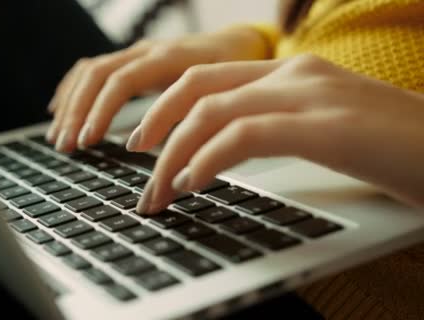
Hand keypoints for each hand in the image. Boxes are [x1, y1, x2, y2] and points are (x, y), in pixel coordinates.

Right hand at [47, 25, 270, 151]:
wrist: (240, 46)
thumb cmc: (234, 74)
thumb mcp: (220, 95)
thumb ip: (191, 118)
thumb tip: (157, 153)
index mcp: (167, 58)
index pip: (120, 80)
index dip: (101, 111)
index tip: (88, 141)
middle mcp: (145, 52)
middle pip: (97, 76)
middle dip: (77, 113)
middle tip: (65, 146)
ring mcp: (134, 54)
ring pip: (89, 72)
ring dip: (70, 105)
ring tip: (58, 137)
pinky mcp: (129, 62)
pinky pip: (91, 69)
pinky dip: (72, 89)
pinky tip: (58, 108)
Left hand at [131, 54, 423, 212]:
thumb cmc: (395, 148)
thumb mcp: (324, 127)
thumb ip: (277, 126)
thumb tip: (223, 150)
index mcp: (292, 71)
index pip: (208, 77)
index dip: (165, 107)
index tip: (144, 142)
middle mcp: (294, 73)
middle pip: (196, 86)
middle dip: (154, 126)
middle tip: (135, 163)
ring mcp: (309, 95)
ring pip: (210, 111)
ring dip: (172, 155)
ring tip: (158, 191)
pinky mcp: (323, 126)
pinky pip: (242, 134)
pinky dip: (206, 159)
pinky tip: (193, 183)